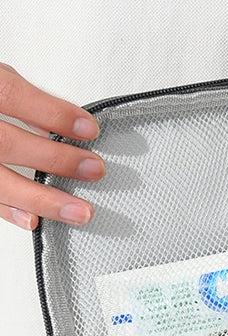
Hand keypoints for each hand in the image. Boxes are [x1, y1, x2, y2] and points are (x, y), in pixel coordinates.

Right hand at [0, 62, 104, 229]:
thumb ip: (18, 99)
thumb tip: (56, 126)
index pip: (9, 95)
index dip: (51, 113)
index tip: (87, 128)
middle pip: (7, 142)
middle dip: (55, 158)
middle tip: (93, 168)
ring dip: (42, 199)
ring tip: (80, 210)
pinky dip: (8, 211)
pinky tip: (34, 220)